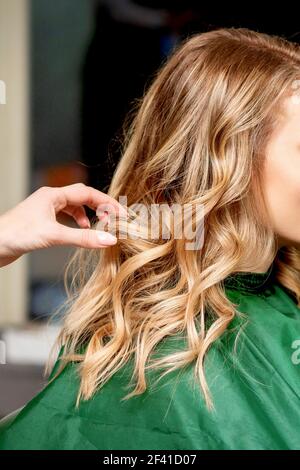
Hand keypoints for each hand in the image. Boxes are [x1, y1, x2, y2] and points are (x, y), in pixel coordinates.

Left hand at [0, 183, 127, 267]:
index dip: (107, 203)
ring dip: (88, 215)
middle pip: (83, 196)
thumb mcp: (54, 236)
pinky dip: (76, 222)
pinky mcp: (42, 221)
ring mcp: (45, 209)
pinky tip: (79, 232)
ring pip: (74, 206)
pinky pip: (65, 216)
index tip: (122, 214)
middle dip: (100, 207)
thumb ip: (82, 238)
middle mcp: (50, 198)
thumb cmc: (16, 235)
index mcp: (53, 195)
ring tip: (98, 227)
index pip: (88, 193)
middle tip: (114, 219)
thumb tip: (109, 240)